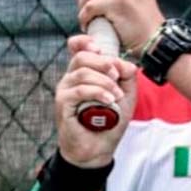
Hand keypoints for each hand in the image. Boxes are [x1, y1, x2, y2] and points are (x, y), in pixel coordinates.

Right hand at [55, 34, 137, 167]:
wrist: (98, 149)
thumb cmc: (109, 122)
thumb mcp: (125, 96)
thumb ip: (127, 77)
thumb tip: (126, 64)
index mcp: (83, 73)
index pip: (77, 48)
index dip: (85, 42)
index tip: (100, 48)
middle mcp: (71, 78)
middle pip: (82, 56)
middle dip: (103, 63)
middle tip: (117, 76)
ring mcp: (65, 90)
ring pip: (82, 72)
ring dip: (104, 81)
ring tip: (117, 95)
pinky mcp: (63, 104)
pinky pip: (79, 90)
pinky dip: (97, 93)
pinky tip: (109, 100)